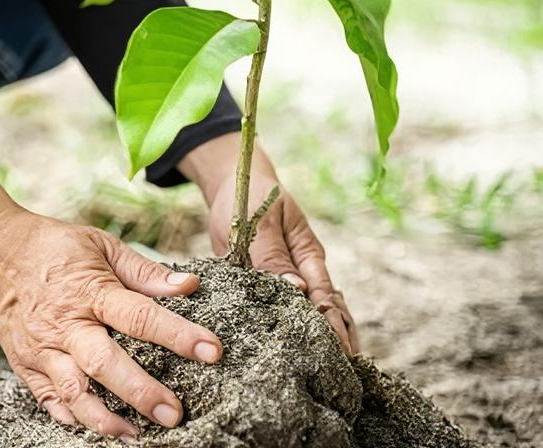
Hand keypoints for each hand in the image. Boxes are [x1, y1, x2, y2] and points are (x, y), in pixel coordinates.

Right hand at [0, 106, 221, 439]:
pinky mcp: (25, 363)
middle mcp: (65, 324)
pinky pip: (47, 398)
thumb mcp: (101, 245)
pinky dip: (70, 417)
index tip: (211, 351)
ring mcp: (42, 348)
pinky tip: (94, 427)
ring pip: (74, 391)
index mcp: (90, 291)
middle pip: (105, 364)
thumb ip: (144, 271)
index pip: (140, 316)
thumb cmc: (53, 246)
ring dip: (105, 418)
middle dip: (141, 392)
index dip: (178, 335)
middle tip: (174, 414)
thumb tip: (187, 287)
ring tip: (135, 435)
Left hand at [179, 133, 358, 354]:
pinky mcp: (268, 283)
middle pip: (328, 307)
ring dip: (325, 336)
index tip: (338, 350)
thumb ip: (273, 257)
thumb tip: (297, 291)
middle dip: (338, 337)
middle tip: (345, 372)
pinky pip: (286, 309)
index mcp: (307, 253)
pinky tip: (304, 353)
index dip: (331, 323)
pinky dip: (296, 328)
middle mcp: (304, 269)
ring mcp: (289, 277)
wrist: (233, 185)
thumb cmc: (248, 200)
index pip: (323, 295)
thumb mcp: (258, 224)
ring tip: (337, 371)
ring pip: (313, 311)